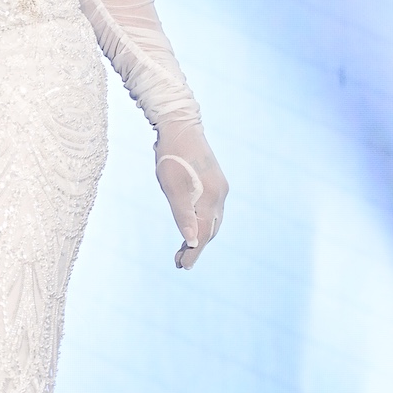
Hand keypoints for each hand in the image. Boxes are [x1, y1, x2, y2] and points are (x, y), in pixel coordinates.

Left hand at [154, 120, 226, 269]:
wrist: (180, 126)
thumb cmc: (171, 156)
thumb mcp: (172, 187)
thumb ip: (183, 214)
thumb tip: (191, 242)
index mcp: (211, 198)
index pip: (202, 235)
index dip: (192, 253)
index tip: (181, 266)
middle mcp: (220, 195)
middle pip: (210, 230)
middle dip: (195, 248)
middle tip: (179, 262)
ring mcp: (220, 189)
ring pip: (212, 221)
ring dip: (199, 236)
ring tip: (183, 249)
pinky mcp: (216, 183)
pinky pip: (211, 210)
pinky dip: (202, 223)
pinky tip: (191, 225)